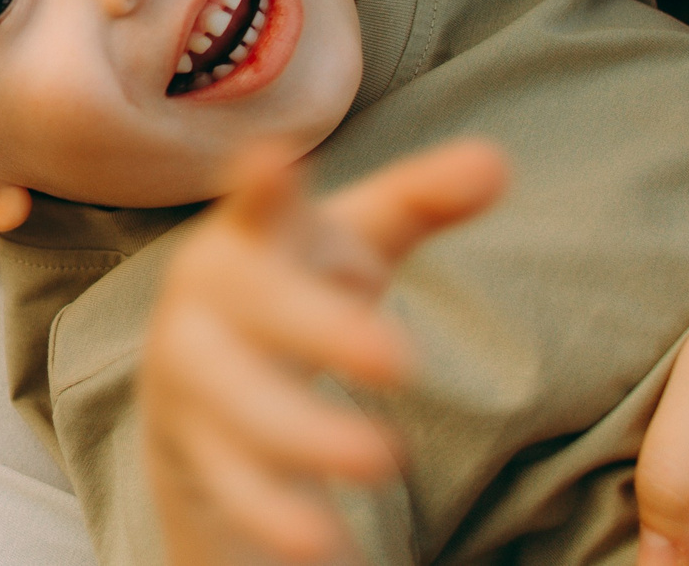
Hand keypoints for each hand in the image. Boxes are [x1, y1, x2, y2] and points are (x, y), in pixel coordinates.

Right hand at [140, 140, 508, 565]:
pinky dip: (272, 514)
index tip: (273, 162)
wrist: (195, 383)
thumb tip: (495, 161)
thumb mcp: (355, 242)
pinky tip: (322, 542)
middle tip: (402, 362)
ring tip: (381, 458)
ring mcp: (193, 378)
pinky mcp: (195, 452)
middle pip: (253, 308)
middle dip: (319, 330)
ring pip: (235, 404)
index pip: (258, 207)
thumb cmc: (293, 290)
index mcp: (250, 238)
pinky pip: (229, 487)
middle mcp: (208, 299)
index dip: (263, 188)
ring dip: (302, 432)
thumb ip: (421, 200)